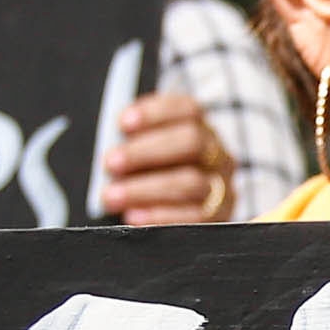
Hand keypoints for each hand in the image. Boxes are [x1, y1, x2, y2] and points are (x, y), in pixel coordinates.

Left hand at [99, 90, 238, 225]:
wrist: (178, 220)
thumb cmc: (152, 179)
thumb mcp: (141, 155)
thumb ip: (129, 145)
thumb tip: (108, 147)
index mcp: (200, 128)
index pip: (187, 110)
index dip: (155, 113)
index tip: (123, 123)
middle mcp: (217, 154)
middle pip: (191, 142)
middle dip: (146, 151)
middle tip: (111, 162)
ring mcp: (222, 187)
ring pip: (191, 182)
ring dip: (145, 189)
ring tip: (112, 196)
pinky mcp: (219, 219)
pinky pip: (193, 217)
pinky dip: (160, 216)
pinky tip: (133, 216)